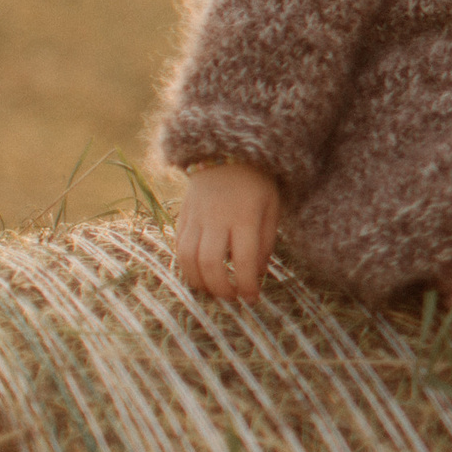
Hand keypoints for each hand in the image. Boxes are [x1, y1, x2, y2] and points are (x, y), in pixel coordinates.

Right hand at [174, 162, 281, 301]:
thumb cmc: (257, 183)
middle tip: (232, 298)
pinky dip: (187, 266)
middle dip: (220, 288)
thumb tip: (256, 274)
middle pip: (210, 263)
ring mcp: (195, 217)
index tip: (252, 298)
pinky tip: (199, 274)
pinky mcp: (182, 216)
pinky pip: (179, 247)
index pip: (244, 259)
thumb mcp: (272, 208)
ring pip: (187, 258)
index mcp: (244, 216)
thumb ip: (266, 241)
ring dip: (199, 281)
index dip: (246, 284)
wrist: (225, 153)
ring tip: (214, 291)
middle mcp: (216, 218)